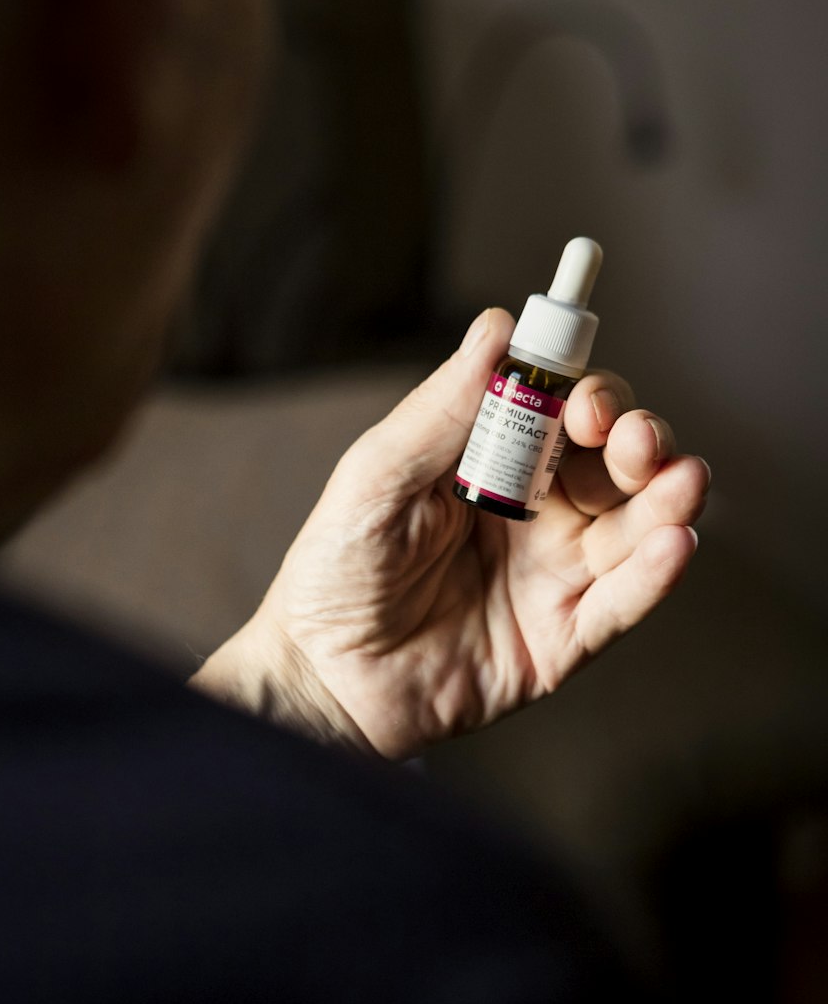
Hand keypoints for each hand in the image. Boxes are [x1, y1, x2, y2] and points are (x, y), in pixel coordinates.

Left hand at [190, 309, 709, 760]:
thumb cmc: (336, 569)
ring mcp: (554, 573)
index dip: (586, 393)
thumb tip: (496, 327)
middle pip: (613, 461)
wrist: (323, 676)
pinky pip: (620, 603)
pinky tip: (672, 544)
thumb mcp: (377, 478)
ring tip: (680, 481)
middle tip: (632, 439)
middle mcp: (534, 512)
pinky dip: (653, 575)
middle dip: (637, 440)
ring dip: (667, 497)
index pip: (562, 409)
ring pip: (634, 525)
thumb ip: (440, 410)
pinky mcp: (563, 637)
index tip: (585, 394)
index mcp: (491, 463)